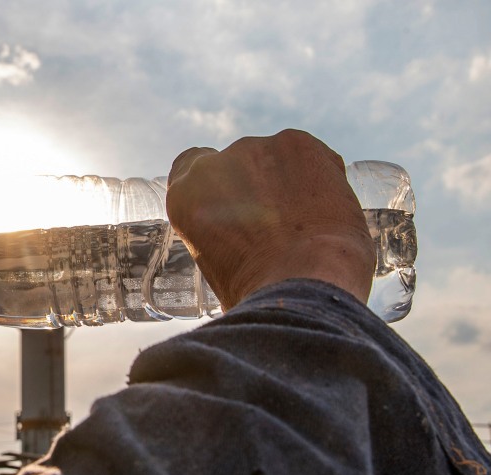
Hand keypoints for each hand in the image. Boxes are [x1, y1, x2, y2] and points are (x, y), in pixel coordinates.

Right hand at [165, 129, 375, 310]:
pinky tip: (327, 207)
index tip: (234, 200)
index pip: (191, 165)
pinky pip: (311, 156)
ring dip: (289, 182)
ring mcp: (256, 150)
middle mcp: (214, 165)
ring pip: (276, 160)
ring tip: (308, 221)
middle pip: (239, 164)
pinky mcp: (297, 144)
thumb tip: (243, 238)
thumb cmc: (257, 293)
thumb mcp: (215, 267)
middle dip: (258, 187)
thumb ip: (219, 235)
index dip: (217, 182)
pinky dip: (320, 175)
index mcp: (185, 196)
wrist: (303, 282)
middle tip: (279, 223)